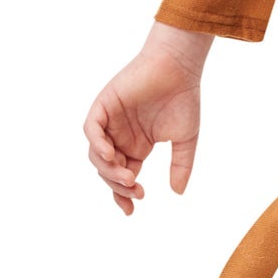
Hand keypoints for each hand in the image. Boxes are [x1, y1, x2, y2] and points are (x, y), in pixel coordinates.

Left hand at [83, 22, 213, 215]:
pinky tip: (110, 156)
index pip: (123, 176)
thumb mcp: (185, 140)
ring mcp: (110, 121)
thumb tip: (177, 193)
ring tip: (127, 177)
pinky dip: (97, 144)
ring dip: (108, 169)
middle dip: (118, 185)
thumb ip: (181, 166)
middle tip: (135, 191)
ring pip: (96, 154)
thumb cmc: (184, 99)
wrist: (179, 68)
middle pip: (108, 170)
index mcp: (137, 146)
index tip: (131, 210)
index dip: (124, 194)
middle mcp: (120, 136)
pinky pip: (91, 129)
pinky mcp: (104, 105)